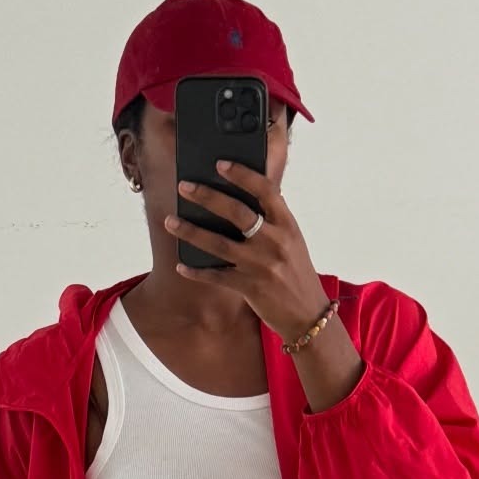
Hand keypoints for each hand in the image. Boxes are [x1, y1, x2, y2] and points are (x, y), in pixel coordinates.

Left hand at [165, 158, 328, 344]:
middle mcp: (274, 241)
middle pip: (236, 212)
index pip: (265, 190)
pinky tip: (181, 266)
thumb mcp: (291, 240)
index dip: (242, 174)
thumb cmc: (295, 272)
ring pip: (219, 243)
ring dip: (191, 231)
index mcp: (287, 224)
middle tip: (184, 186)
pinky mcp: (250, 287)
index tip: (220, 164)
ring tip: (170, 221)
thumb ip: (271, 220)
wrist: (307, 313)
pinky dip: (197, 271)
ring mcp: (260, 265)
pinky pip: (216, 276)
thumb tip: (239, 199)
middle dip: (207, 196)